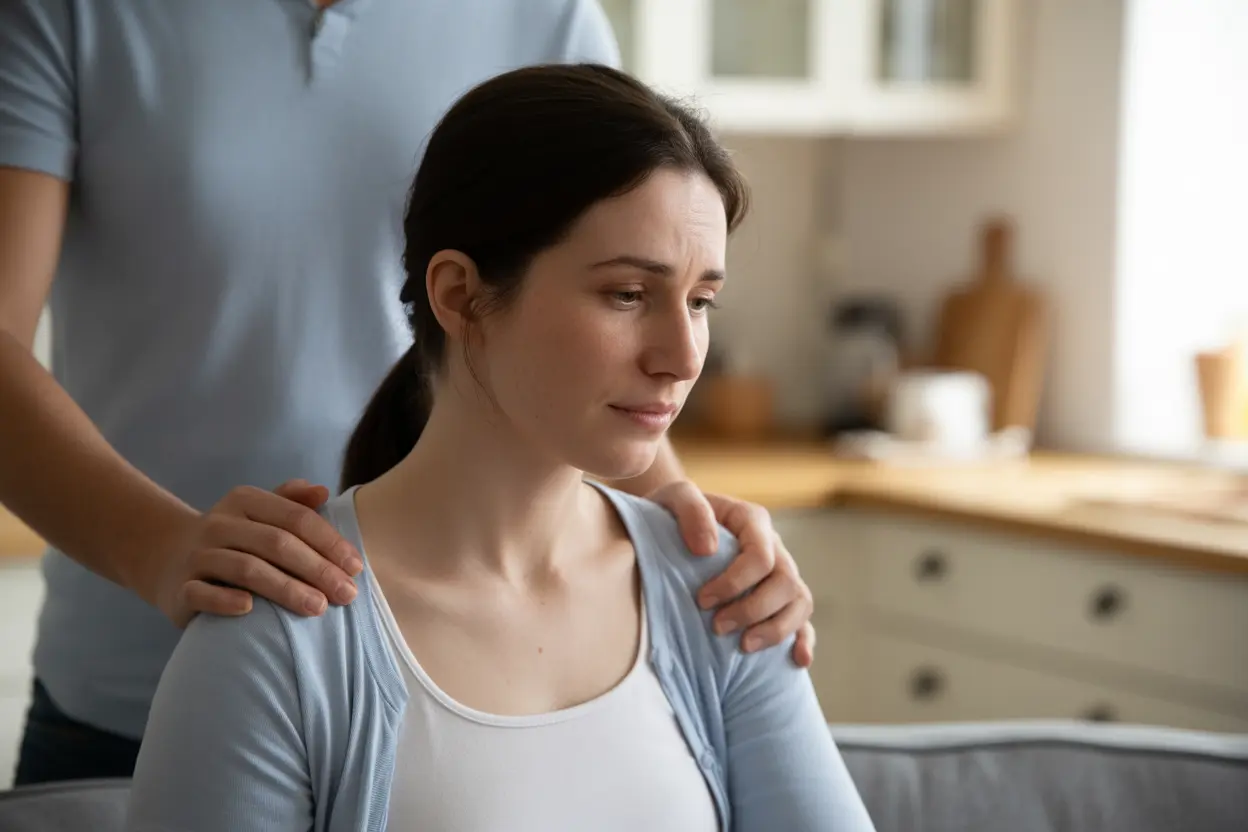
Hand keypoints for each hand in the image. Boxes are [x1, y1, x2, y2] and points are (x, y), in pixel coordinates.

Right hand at [152, 479, 362, 627]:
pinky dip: (225, 600)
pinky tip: (250, 608)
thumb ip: (292, 502)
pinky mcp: (180, 587)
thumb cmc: (233, 536)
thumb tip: (323, 491)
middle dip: (317, 569)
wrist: (167, 556)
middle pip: (277, 544)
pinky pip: (202, 593)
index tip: (356, 567)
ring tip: (318, 607)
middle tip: (347, 594)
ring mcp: (198, 555)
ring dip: (286, 588)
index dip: (329, 542)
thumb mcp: (259, 512)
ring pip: (246, 569)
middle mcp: (220, 524)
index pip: (296, 518)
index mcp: (245, 501)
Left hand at [647, 481, 815, 666]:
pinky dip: (804, 640)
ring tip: (744, 647)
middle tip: (717, 627)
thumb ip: (690, 510)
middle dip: (753, 610)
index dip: (736, 582)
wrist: (667, 526)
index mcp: (752, 521)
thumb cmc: (670, 512)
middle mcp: (773, 546)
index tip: (702, 600)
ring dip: (777, 629)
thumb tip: (708, 549)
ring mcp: (779, 573)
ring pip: (800, 602)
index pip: (761, 555)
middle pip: (786, 582)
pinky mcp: (778, 598)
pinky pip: (803, 619)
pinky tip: (798, 661)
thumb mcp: (674, 497)